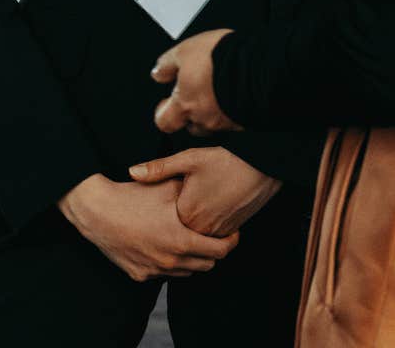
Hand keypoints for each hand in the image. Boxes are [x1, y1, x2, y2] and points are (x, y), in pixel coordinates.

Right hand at [56, 173, 238, 280]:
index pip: (220, 251)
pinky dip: (169, 263)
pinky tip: (162, 246)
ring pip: (186, 272)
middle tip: (210, 237)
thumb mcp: (167, 187)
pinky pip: (163, 274)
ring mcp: (154, 271)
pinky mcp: (139, 275)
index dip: (231, 242)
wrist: (97, 211)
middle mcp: (170, 262)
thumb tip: (210, 192)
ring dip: (191, 259)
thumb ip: (192, 193)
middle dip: (213, 252)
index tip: (231, 234)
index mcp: (181, 241)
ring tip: (186, 240)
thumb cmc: (132, 197)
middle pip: (207, 265)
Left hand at [128, 147, 281, 236]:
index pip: (164, 224)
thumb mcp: (188, 160)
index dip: (159, 211)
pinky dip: (209, 224)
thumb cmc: (225, 160)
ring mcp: (218, 233)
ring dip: (193, 225)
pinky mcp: (232, 230)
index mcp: (186, 215)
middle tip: (175, 204)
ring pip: (197, 235)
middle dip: (173, 224)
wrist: (262, 166)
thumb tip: (132, 172)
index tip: (157, 203)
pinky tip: (209, 204)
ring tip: (192, 203)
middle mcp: (202, 229)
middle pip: (180, 233)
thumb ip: (158, 169)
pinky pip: (213, 234)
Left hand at [153, 29, 241, 135]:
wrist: (259, 66)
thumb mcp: (184, 51)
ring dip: (213, 111)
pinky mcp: (245, 120)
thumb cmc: (221, 59)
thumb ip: (167, 64)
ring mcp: (227, 122)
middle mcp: (205, 118)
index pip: (164, 122)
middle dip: (190, 113)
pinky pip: (234, 119)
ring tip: (218, 90)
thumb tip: (157, 74)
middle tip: (195, 93)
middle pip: (191, 126)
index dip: (163, 113)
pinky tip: (235, 92)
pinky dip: (232, 108)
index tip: (166, 103)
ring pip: (214, 123)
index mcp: (185, 104)